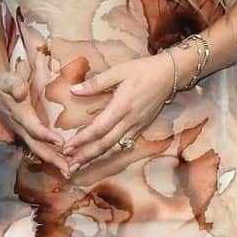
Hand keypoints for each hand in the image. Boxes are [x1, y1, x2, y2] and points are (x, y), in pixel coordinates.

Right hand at [0, 69, 70, 176]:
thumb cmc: (2, 85)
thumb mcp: (6, 81)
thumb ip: (13, 85)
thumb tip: (20, 92)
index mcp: (19, 116)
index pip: (33, 129)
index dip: (46, 136)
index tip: (61, 143)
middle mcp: (21, 128)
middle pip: (37, 147)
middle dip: (53, 159)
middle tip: (69, 169)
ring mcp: (24, 133)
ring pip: (39, 149)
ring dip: (54, 160)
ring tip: (70, 169)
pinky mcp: (28, 133)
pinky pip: (40, 146)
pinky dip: (52, 155)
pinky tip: (64, 159)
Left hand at [66, 53, 174, 169]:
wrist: (169, 75)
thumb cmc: (143, 70)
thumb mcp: (118, 71)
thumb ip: (95, 83)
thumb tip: (74, 90)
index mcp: (121, 106)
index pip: (98, 129)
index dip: (82, 140)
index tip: (67, 147)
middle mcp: (129, 121)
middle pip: (105, 144)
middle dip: (86, 156)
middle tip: (69, 165)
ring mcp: (137, 126)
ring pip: (114, 148)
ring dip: (96, 158)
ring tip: (81, 166)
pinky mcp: (141, 128)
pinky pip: (124, 145)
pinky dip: (110, 153)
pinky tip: (99, 157)